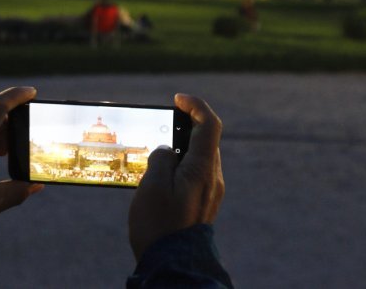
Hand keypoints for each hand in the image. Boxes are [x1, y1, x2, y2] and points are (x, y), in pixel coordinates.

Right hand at [128, 93, 224, 260]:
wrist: (174, 267)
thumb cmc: (159, 227)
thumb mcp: (152, 186)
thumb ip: (160, 158)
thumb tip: (166, 151)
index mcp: (203, 168)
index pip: (209, 124)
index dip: (196, 105)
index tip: (177, 99)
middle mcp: (213, 178)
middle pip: (205, 139)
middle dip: (185, 125)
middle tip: (161, 122)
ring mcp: (210, 192)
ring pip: (199, 158)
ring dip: (180, 147)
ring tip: (155, 152)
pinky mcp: (203, 204)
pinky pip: (195, 174)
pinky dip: (180, 165)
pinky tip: (160, 175)